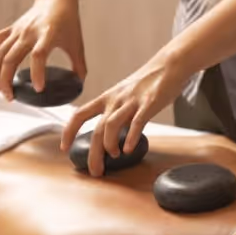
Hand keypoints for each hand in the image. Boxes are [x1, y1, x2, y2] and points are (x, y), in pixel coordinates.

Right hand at [0, 0, 86, 98]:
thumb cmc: (69, 22)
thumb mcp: (77, 44)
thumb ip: (79, 66)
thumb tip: (79, 86)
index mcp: (48, 35)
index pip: (39, 55)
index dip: (37, 73)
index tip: (38, 89)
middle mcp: (30, 32)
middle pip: (12, 57)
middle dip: (8, 79)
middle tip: (10, 97)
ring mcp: (19, 30)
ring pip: (1, 52)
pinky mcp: (13, 28)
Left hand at [59, 50, 188, 176]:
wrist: (170, 63)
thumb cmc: (149, 81)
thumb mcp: (125, 94)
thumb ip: (118, 112)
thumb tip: (115, 134)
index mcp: (107, 97)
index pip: (80, 114)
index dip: (69, 131)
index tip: (64, 147)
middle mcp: (115, 100)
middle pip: (97, 129)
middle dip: (93, 153)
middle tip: (95, 171)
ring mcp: (132, 101)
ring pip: (111, 125)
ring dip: (109, 145)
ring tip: (114, 156)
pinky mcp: (149, 103)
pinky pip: (137, 122)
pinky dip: (131, 137)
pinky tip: (129, 149)